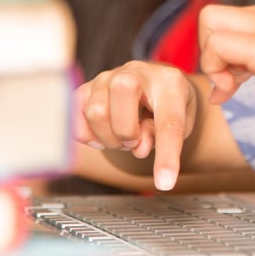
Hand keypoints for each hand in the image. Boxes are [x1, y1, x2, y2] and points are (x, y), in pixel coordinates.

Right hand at [74, 61, 197, 189]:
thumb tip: (139, 148)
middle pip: (122, 92)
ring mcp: (106, 78)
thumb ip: (162, 136)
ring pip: (96, 111)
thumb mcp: (180, 122)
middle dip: (127, 131)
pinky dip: (88, 136)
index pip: (168, 121)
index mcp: (169, 82)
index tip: (165, 183)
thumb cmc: (168, 106)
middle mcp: (135, 72)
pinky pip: (74, 118)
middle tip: (135, 141)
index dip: (166, 155)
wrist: (153, 86)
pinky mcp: (85, 89)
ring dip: (110, 138)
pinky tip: (103, 134)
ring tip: (123, 137)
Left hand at [198, 1, 254, 123]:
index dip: (230, 55)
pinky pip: (217, 45)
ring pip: (210, 21)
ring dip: (211, 60)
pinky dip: (214, 70)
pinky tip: (233, 94)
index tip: (240, 84)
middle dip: (212, 53)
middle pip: (216, 16)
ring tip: (231, 92)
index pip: (240, 23)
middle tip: (229, 87)